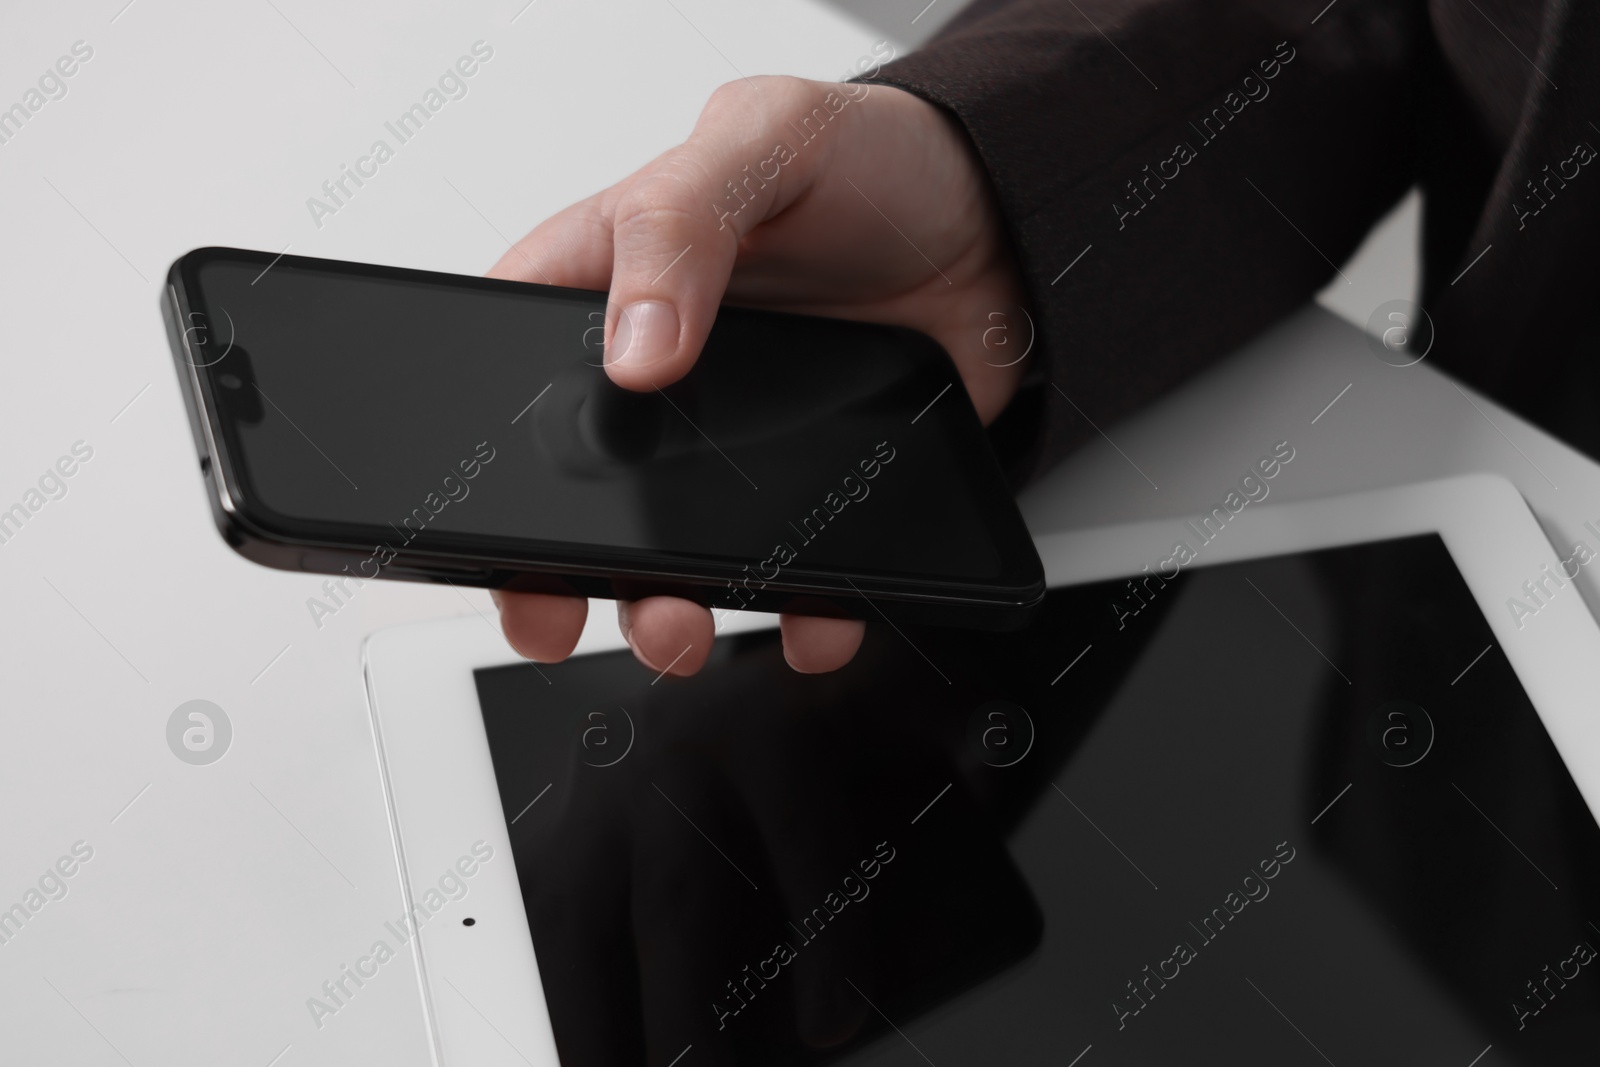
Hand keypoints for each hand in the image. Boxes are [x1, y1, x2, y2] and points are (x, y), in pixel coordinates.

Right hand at [489, 75, 1028, 675]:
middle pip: (574, 490)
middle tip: (561, 610)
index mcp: (613, 278)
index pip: (511, 366)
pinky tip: (810, 619)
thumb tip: (634, 346)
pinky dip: (800, 613)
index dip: (485, 447)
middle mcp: (660, 373)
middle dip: (558, 568)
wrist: (1003, 220)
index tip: (488, 517)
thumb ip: (681, 224)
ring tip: (680, 625)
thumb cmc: (873, 158)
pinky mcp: (811, 483)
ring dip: (663, 608)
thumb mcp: (762, 140)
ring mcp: (733, 439)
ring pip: (668, 551)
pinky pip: (792, 572)